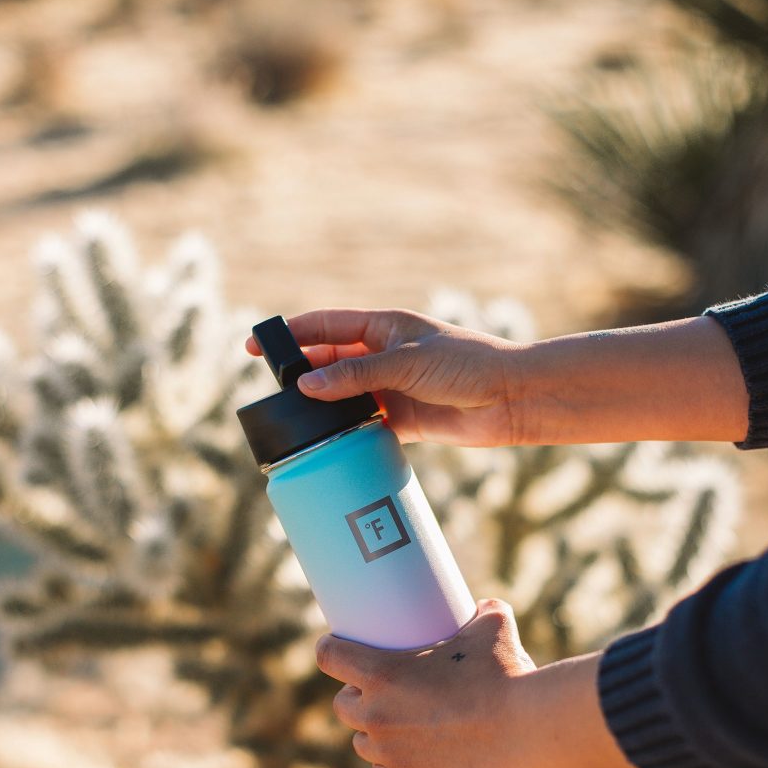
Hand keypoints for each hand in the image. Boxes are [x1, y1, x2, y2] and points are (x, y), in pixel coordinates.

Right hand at [246, 308, 528, 446]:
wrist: (510, 399)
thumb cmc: (466, 365)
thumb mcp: (406, 363)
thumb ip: (355, 374)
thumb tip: (305, 386)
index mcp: (383, 327)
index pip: (325, 326)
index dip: (291, 334)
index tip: (257, 346)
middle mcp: (383, 356)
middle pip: (329, 362)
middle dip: (302, 375)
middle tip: (273, 392)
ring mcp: (391, 388)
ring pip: (344, 397)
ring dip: (324, 407)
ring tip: (296, 421)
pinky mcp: (403, 420)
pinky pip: (365, 425)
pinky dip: (348, 432)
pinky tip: (330, 442)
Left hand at [315, 597, 644, 767]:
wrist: (527, 731)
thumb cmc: (506, 673)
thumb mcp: (493, 627)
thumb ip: (483, 611)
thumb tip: (483, 605)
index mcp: (381, 673)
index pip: (329, 657)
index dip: (330, 648)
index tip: (337, 645)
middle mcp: (376, 714)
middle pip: (342, 704)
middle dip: (354, 695)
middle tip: (376, 688)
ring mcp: (390, 751)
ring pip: (361, 741)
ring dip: (369, 731)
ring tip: (389, 723)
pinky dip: (386, 764)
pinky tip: (392, 758)